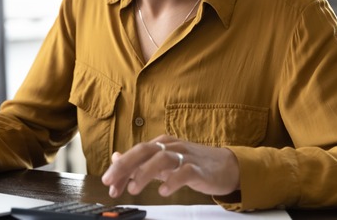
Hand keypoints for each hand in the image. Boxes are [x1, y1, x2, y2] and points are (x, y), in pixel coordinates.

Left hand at [101, 134, 239, 198]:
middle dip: (125, 165)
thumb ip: (141, 161)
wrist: (227, 166)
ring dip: (145, 173)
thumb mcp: (164, 161)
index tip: (108, 184)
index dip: (120, 167)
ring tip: (133, 188)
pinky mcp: (199, 169)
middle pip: (144, 150)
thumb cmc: (193, 163)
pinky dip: (172, 181)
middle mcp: (172, 147)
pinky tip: (163, 191)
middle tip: (110, 181)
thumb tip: (116, 158)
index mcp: (162, 145)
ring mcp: (186, 156)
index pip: (136, 153)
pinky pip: (184, 172)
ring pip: (162, 158)